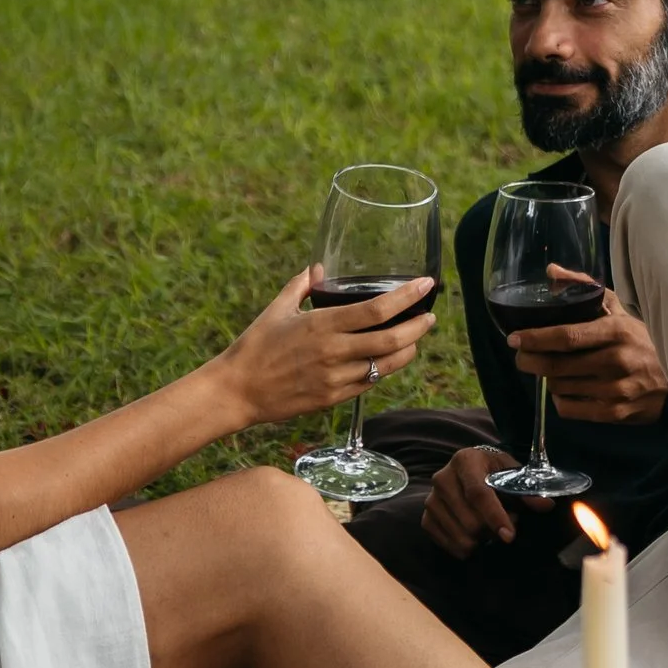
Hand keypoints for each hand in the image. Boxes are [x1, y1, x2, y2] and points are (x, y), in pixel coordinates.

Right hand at [217, 266, 433, 429]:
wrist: (237, 390)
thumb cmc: (254, 345)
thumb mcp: (277, 309)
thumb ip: (301, 285)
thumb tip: (319, 268)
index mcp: (323, 325)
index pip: (377, 309)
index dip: (407, 297)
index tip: (426, 285)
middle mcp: (334, 352)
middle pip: (392, 340)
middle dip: (419, 327)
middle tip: (430, 317)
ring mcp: (335, 378)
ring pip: (386, 365)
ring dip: (407, 351)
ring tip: (414, 338)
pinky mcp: (332, 399)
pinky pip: (369, 383)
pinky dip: (383, 370)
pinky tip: (387, 360)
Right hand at [421, 441, 516, 557]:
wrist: (468, 469)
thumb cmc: (492, 470)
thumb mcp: (511, 471)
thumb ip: (527, 490)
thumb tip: (546, 505)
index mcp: (465, 461)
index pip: (478, 493)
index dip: (495, 516)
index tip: (509, 536)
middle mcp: (442, 478)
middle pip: (470, 520)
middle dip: (493, 530)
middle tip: (506, 524)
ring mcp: (431, 500)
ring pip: (460, 536)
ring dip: (482, 540)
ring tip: (490, 528)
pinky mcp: (425, 518)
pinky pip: (447, 544)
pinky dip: (466, 548)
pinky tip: (476, 537)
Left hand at [512, 275, 667, 426]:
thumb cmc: (643, 339)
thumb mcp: (620, 309)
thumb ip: (585, 287)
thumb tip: (551, 271)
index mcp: (617, 331)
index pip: (566, 336)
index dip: (535, 338)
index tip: (514, 338)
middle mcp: (616, 361)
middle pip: (557, 365)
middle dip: (530, 361)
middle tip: (522, 357)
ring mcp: (616, 390)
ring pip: (560, 388)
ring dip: (549, 379)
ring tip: (553, 370)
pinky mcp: (615, 414)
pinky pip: (570, 409)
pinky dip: (561, 400)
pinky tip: (567, 389)